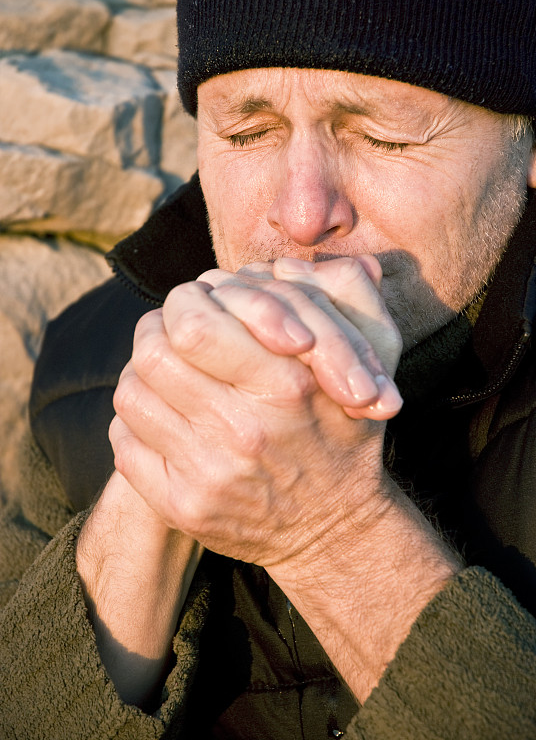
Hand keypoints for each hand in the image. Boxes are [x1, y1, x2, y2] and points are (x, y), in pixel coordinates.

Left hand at [110, 256, 402, 566]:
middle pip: (152, 353)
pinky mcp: (182, 508)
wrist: (335, 531)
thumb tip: (320, 264)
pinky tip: (166, 421)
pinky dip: (136, 424)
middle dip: (157, 332)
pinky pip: (124, 445)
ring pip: (130, 394)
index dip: (187, 304)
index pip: (192, 322)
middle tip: (174, 336)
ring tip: (169, 377)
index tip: (201, 310)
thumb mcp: (371, 367)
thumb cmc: (348, 436)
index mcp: (286, 386)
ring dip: (145, 375)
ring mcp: (207, 474)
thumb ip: (350, 301)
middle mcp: (242, 431)